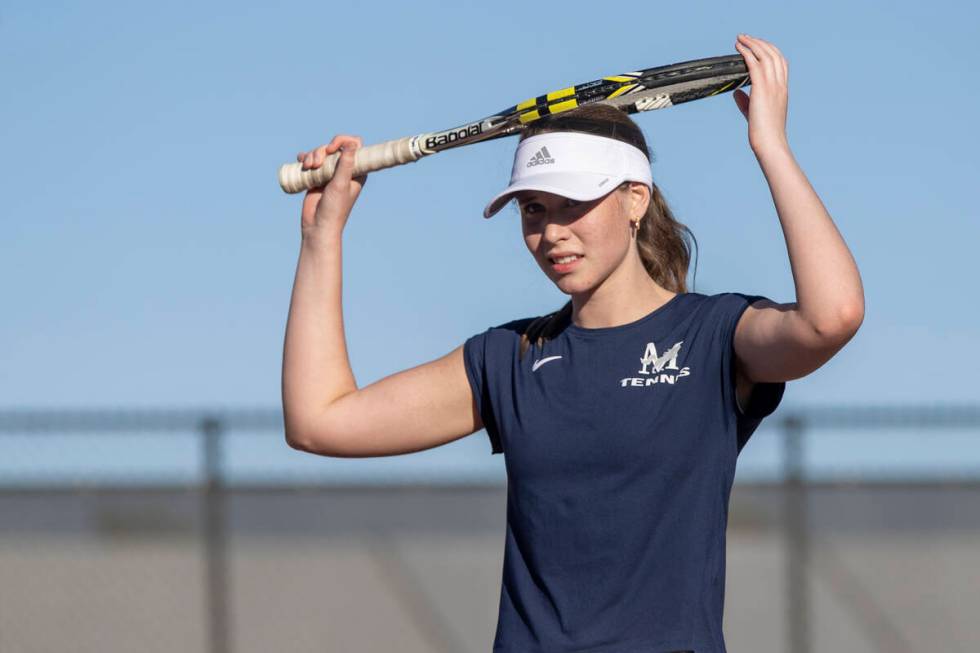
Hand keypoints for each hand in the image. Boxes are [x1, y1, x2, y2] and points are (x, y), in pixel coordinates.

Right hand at [298, 134, 367, 235]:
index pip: (354, 145)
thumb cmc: (334, 208)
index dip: (342, 141)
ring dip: (312, 155)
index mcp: (356, 171)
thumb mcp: (341, 184)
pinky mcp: (316, 177)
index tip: (332, 149)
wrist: (318, 225)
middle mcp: (344, 170)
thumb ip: (346, 164)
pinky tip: (301, 161)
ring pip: (321, 152)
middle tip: (316, 163)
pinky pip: (310, 161)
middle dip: (321, 150)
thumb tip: (352, 143)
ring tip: (308, 167)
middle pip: (334, 147)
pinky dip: (305, 158)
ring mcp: (329, 173)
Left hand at [733, 34, 788, 153]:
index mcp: (782, 89)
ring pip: (764, 55)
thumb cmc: (763, 133)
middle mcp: (780, 84)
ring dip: (752, 43)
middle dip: (760, 43)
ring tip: (741, 38)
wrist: (770, 143)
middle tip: (746, 38)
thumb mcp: (754, 113)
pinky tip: (739, 48)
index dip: (770, 50)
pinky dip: (746, 53)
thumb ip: (746, 101)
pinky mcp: (761, 89)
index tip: (758, 45)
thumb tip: (736, 92)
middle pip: (773, 54)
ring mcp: (772, 86)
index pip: (781, 62)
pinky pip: (754, 64)